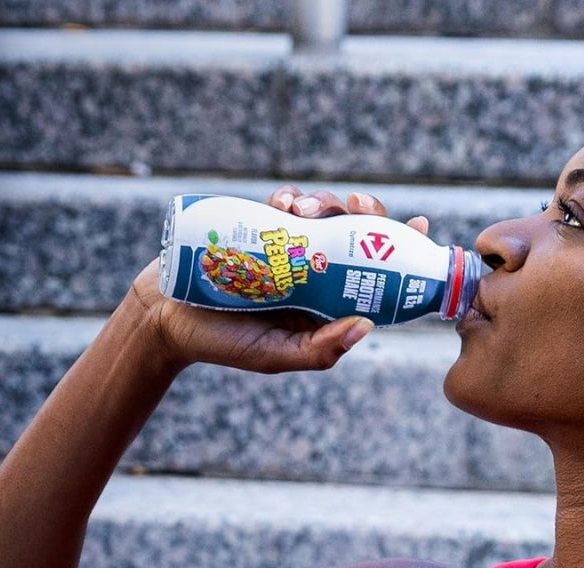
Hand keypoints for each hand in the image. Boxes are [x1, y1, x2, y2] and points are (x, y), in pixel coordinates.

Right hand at [128, 188, 429, 375]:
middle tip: (359, 208)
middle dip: (364, 213)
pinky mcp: (256, 226)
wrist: (165, 319)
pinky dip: (291, 195)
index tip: (418, 226)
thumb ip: (319, 350)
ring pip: (323, 212)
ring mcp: (284, 247)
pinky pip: (284, 202)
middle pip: (353, 232)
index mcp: (324, 302)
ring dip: (325, 202)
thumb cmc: (222, 345)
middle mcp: (311, 270)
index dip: (398, 247)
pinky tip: (286, 202)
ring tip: (305, 211)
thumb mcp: (274, 356)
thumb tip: (368, 326)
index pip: (371, 272)